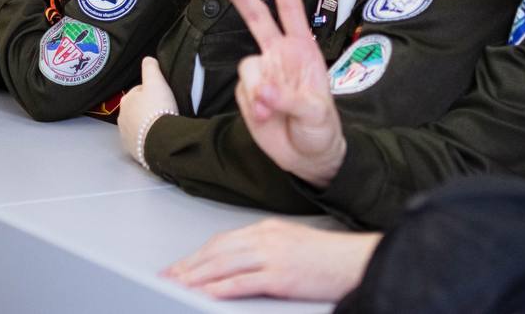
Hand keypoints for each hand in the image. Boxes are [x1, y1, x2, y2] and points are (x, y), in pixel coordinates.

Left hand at [118, 57, 179, 166]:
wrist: (162, 140)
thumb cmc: (158, 109)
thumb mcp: (156, 81)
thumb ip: (150, 67)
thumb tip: (148, 59)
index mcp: (126, 101)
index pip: (139, 91)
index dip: (152, 92)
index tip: (162, 96)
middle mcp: (122, 118)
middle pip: (138, 109)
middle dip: (149, 108)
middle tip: (164, 109)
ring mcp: (127, 136)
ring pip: (139, 125)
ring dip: (149, 123)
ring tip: (163, 123)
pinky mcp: (134, 150)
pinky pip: (142, 140)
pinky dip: (149, 137)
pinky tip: (160, 135)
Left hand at [164, 219, 379, 300]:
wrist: (357, 261)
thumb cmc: (330, 259)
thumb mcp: (292, 246)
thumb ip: (265, 251)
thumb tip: (238, 266)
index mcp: (268, 229)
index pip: (222, 241)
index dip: (197, 255)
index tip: (180, 267)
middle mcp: (266, 238)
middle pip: (217, 251)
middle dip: (189, 266)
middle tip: (168, 277)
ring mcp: (273, 256)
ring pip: (223, 265)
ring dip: (196, 277)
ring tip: (177, 286)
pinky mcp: (281, 275)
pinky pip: (241, 282)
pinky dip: (218, 288)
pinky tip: (204, 294)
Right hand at [218, 0, 345, 186]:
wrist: (308, 157)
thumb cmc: (321, 129)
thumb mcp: (316, 114)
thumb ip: (289, 99)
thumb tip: (262, 91)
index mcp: (303, 50)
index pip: (292, 10)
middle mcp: (280, 55)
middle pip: (257, 17)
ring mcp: (263, 74)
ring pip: (247, 66)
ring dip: (256, 91)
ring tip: (271, 113)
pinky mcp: (249, 94)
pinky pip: (242, 91)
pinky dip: (252, 105)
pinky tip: (265, 118)